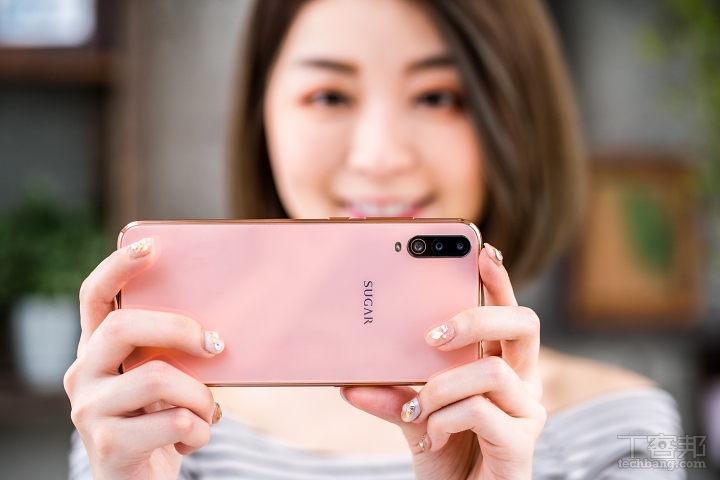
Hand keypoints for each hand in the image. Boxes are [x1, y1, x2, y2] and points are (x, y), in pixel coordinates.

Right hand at [64, 239, 223, 479]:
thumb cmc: (161, 421)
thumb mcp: (164, 380)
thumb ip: (173, 352)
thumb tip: (219, 329)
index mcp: (99, 351)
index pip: (93, 298)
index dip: (116, 268)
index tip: (150, 247)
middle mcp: (84, 375)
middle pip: (123, 328)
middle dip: (179, 329)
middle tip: (216, 344)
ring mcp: (90, 411)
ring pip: (157, 378)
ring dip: (199, 395)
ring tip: (208, 411)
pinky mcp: (108, 447)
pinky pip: (173, 423)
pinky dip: (199, 430)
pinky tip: (195, 438)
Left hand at [342, 244, 544, 479]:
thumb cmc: (447, 452)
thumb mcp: (413, 416)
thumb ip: (390, 394)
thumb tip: (348, 381)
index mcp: (500, 364)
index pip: (506, 311)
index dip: (499, 280)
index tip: (481, 251)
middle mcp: (522, 382)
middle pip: (522, 324)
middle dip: (477, 316)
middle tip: (433, 333)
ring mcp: (526, 412)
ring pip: (492, 372)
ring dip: (442, 387)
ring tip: (416, 407)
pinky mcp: (521, 442)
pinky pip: (480, 411)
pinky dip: (444, 419)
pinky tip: (429, 434)